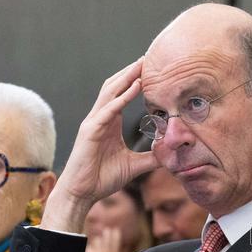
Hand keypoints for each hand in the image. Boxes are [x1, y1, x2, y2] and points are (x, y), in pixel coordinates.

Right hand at [42, 58, 158, 232]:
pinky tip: (133, 88)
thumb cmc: (103, 178)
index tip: (152, 69)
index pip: (122, 94)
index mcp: (109, 123)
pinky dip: (120, 98)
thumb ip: (151, 157)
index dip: (135, 80)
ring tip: (141, 65)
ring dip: (126, 78)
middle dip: (131, 71)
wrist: (83, 193)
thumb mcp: (134, 166)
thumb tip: (169, 154)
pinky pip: (106, 111)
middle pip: (115, 87)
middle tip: (148, 57)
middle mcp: (100, 118)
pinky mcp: (89, 132)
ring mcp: (93, 123)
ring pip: (109, 93)